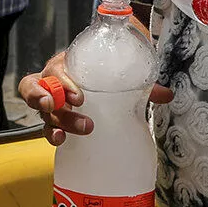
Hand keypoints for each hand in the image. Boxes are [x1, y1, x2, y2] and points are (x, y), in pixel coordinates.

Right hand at [18, 51, 173, 145]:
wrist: (101, 69)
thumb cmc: (105, 67)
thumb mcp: (120, 69)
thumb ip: (142, 82)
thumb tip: (167, 94)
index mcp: (66, 64)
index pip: (55, 70)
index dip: (63, 83)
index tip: (80, 97)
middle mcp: (54, 82)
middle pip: (40, 91)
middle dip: (50, 103)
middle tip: (75, 111)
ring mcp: (53, 103)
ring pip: (42, 112)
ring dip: (53, 123)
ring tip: (62, 136)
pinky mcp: (56, 120)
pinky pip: (47, 128)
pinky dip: (52, 135)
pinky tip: (61, 142)